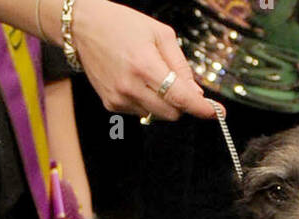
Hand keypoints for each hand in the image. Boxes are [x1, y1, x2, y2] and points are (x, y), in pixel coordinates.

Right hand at [67, 0, 222, 120]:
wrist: (83, 26)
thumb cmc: (122, 25)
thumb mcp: (159, 34)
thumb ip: (180, 64)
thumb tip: (196, 92)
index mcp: (144, 64)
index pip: (180, 97)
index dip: (201, 108)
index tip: (216, 113)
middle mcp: (130, 86)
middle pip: (172, 113)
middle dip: (182, 103)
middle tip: (179, 85)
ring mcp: (119, 98)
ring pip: (158, 115)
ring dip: (163, 102)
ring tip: (150, 76)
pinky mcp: (111, 104)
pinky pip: (141, 112)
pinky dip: (146, 101)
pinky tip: (136, 81)